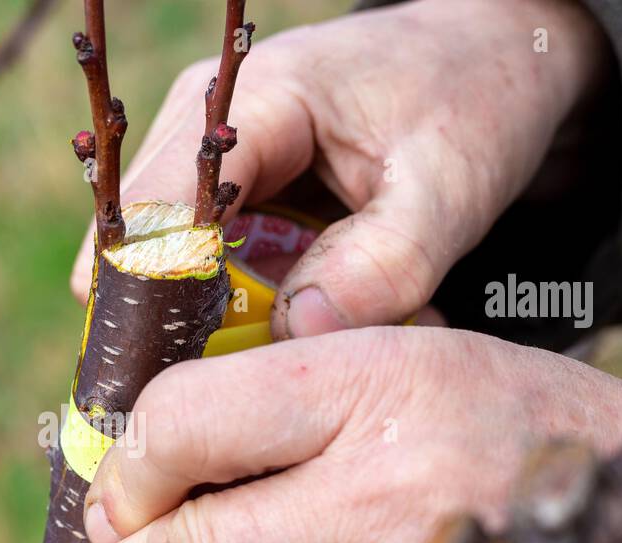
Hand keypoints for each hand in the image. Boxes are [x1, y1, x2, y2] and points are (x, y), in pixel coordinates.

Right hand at [70, 0, 610, 336]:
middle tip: (219, 405)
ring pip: (160, 272)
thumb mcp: (450, 184)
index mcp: (252, 105)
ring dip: (202, 330)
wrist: (484, 58)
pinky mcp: (221, 201)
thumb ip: (385, 262)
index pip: (157, 214)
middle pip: (138, 250)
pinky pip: (199, 274)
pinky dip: (232, 317)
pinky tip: (281, 343)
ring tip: (263, 374)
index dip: (152, 304)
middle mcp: (203, 132)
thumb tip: (300, 330)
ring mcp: (204, 167)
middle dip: (169, 330)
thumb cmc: (473, 99)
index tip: (177, 388)